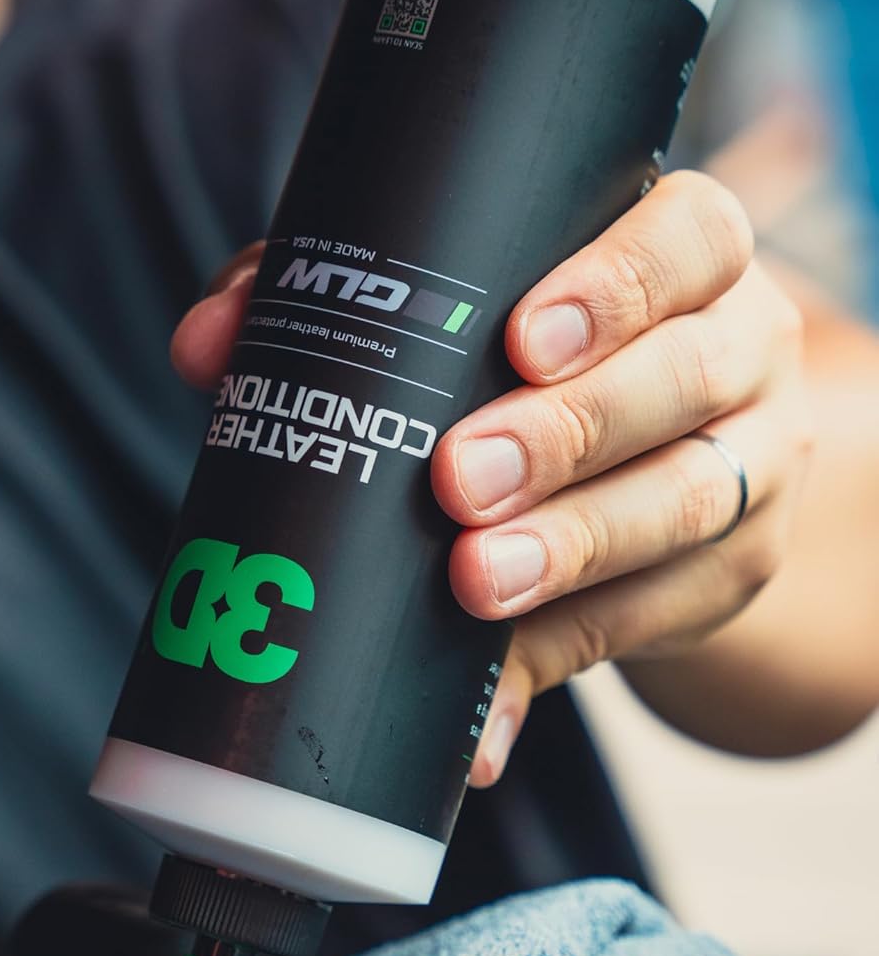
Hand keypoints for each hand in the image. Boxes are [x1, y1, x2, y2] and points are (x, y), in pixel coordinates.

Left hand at [171, 172, 810, 786]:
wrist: (655, 453)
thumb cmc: (527, 358)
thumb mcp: (456, 306)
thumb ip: (338, 303)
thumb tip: (204, 350)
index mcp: (688, 259)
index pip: (688, 239)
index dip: (616, 286)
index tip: (519, 340)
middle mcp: (741, 351)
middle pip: (686, 378)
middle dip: (569, 433)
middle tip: (457, 482)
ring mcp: (751, 467)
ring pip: (686, 503)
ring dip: (572, 553)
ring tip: (473, 586)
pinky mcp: (724, 577)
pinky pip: (649, 624)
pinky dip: (553, 667)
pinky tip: (489, 716)